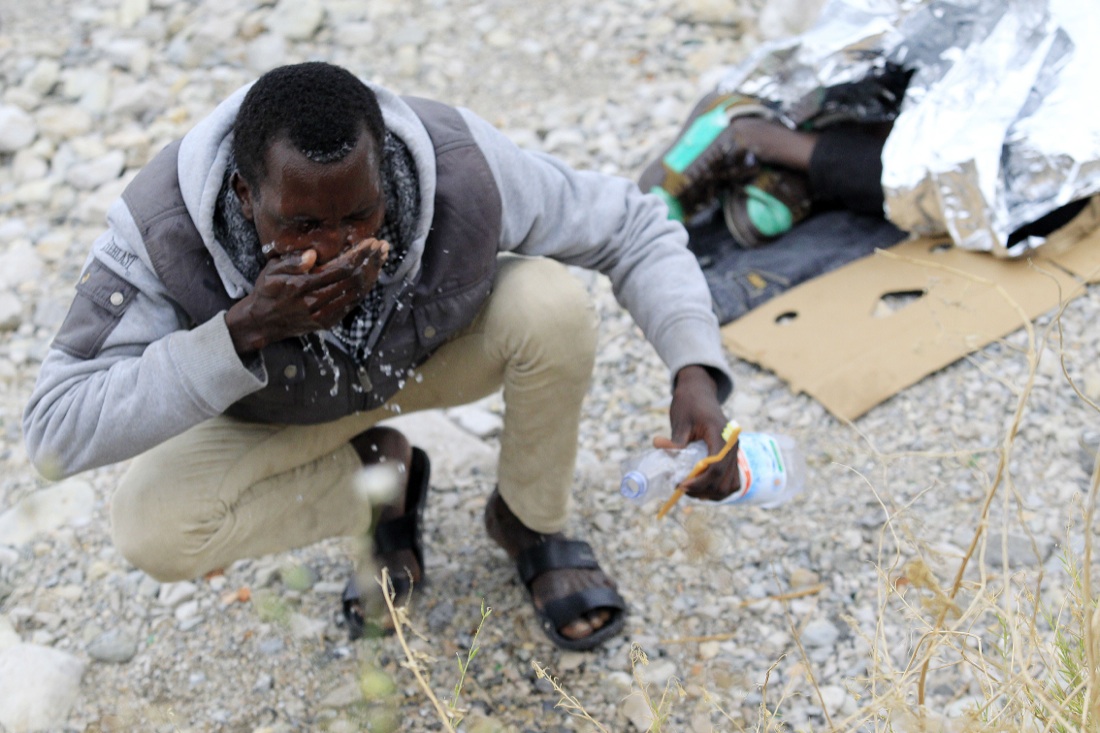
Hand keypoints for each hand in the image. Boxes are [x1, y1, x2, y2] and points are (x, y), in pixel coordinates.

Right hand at [226, 238, 389, 353]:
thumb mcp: (272, 270)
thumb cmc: (267, 290)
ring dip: (372, 274)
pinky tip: (371, 275)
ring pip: (356, 293)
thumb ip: (292, 262)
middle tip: (382, 246)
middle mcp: (315, 303)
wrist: (262, 322)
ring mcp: (323, 315)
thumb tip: (312, 254)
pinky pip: (352, 304)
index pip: (341, 269)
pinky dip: (364, 288)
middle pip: (353, 281)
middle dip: (371, 262)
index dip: (360, 255)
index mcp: (302, 286)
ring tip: (381, 258)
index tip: (371, 242)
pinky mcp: (327, 323)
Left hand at [657, 365, 740, 500]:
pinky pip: (731, 480)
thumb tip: (658, 446)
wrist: (700, 392)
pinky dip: (719, 488)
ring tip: (691, 491)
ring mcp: (734, 451)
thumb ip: (674, 439)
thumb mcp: (680, 420)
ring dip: (712, 493)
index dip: (699, 481)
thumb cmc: (689, 404)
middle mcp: (732, 445)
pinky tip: (702, 490)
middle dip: (703, 490)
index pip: (716, 466)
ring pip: (730, 484)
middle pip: (723, 480)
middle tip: (681, 489)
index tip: (681, 485)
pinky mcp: (732, 456)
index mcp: (721, 435)